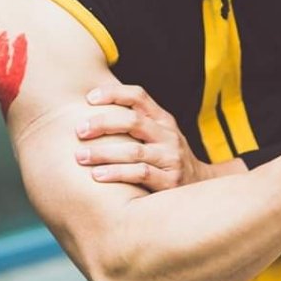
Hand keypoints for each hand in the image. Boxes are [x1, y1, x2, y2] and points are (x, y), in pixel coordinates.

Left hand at [74, 83, 211, 190]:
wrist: (201, 187)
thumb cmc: (167, 158)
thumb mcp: (159, 136)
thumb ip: (135, 124)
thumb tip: (90, 110)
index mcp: (163, 120)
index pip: (139, 96)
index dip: (113, 93)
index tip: (89, 99)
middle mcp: (168, 136)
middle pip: (133, 121)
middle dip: (102, 124)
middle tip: (78, 131)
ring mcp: (171, 158)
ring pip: (134, 151)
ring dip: (103, 153)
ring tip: (80, 157)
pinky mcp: (171, 181)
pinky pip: (141, 174)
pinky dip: (117, 174)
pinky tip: (97, 176)